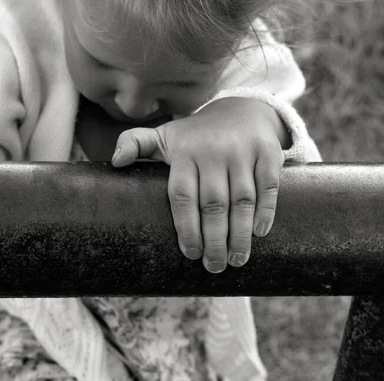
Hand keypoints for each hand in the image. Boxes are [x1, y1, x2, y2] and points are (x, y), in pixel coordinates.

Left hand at [111, 98, 285, 272]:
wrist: (241, 110)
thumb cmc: (195, 135)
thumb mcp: (164, 136)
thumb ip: (135, 144)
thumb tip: (115, 162)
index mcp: (184, 152)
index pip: (182, 196)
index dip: (186, 228)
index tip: (191, 253)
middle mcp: (213, 151)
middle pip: (213, 204)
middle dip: (214, 240)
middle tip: (214, 266)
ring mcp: (242, 151)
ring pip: (242, 199)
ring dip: (239, 234)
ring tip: (236, 260)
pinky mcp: (268, 152)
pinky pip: (268, 186)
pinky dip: (265, 211)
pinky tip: (259, 234)